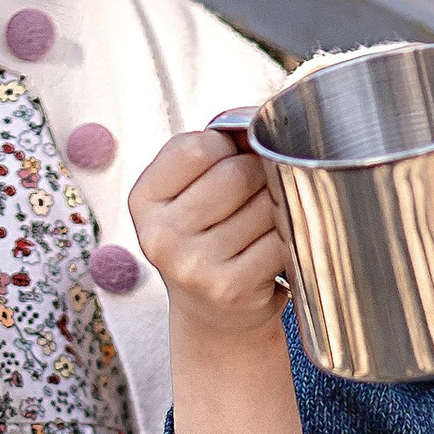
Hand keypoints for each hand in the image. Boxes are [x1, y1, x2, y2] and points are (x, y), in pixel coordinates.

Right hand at [131, 127, 290, 341]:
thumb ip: (212, 149)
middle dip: (259, 174)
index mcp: (144, 200)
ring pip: (266, 203)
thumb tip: (265, 118)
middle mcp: (160, 236)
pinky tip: (272, 247)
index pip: (197, 146)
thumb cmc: (207, 236)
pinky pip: (282, 238)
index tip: (230, 162)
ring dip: (278, 205)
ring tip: (263, 223)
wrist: (212, 314)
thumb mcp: (186, 192)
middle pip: (236, 174)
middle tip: (256, 194)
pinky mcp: (230, 288)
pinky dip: (289, 236)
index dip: (227, 146)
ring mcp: (194, 266)